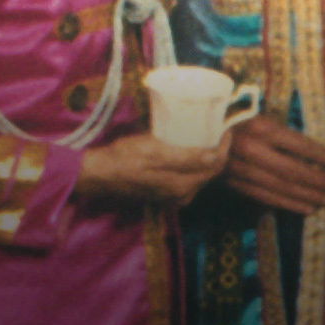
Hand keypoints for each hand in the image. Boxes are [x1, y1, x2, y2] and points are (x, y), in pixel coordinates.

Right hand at [77, 132, 229, 205]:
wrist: (99, 174)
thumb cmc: (125, 158)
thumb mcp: (155, 151)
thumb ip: (186, 158)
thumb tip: (215, 156)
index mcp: (183, 185)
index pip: (216, 166)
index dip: (225, 146)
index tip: (226, 127)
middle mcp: (181, 195)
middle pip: (210, 172)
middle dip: (217, 152)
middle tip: (217, 130)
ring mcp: (172, 196)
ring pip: (199, 176)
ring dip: (205, 158)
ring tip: (205, 137)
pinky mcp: (163, 193)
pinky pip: (186, 179)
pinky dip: (192, 165)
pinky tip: (187, 152)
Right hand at [223, 115, 324, 214]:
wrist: (202, 135)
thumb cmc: (241, 124)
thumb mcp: (264, 120)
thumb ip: (287, 137)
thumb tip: (319, 158)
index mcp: (262, 128)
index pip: (301, 145)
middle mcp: (253, 149)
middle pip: (294, 170)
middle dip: (320, 182)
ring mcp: (243, 169)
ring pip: (282, 187)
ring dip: (309, 196)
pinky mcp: (236, 184)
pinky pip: (267, 197)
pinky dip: (289, 204)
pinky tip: (307, 208)